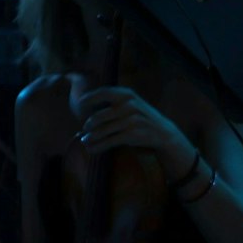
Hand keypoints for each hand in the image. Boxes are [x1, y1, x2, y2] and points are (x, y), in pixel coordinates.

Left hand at [70, 84, 196, 180]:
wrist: (163, 132)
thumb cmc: (140, 117)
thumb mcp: (131, 103)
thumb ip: (113, 104)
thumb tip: (88, 112)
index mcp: (127, 94)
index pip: (104, 92)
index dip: (89, 97)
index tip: (80, 104)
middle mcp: (128, 105)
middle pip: (99, 116)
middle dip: (88, 125)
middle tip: (84, 129)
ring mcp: (131, 120)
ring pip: (103, 130)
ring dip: (91, 137)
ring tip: (84, 141)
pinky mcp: (132, 134)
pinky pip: (110, 141)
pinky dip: (98, 146)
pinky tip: (92, 149)